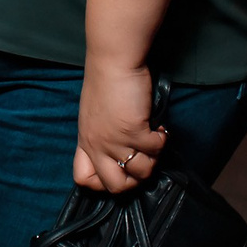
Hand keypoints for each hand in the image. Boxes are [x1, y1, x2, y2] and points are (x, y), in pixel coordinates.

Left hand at [74, 63, 166, 192]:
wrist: (112, 60)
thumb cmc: (106, 83)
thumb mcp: (94, 116)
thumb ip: (102, 136)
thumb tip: (121, 155)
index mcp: (86, 141)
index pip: (83, 179)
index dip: (103, 182)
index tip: (119, 168)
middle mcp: (97, 144)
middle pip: (115, 186)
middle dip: (134, 180)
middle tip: (142, 159)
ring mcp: (114, 139)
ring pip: (142, 171)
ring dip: (153, 157)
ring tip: (152, 139)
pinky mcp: (133, 130)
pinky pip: (155, 149)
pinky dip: (162, 139)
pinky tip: (158, 127)